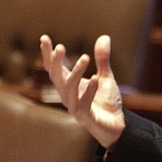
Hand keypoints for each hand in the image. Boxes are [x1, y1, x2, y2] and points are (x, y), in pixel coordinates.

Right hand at [39, 34, 125, 148]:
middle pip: (56, 77)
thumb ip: (102, 59)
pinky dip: (89, 91)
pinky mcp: (85, 117)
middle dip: (56, 62)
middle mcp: (68, 95)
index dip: (47, 54)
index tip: (44, 38)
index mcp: (69, 85)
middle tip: (61, 47)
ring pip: (69, 89)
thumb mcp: (105, 77)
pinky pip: (84, 103)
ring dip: (76, 72)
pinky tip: (96, 79)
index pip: (54, 68)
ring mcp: (75, 107)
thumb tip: (104, 37)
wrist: (117, 125)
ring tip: (85, 57)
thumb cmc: (106, 102)